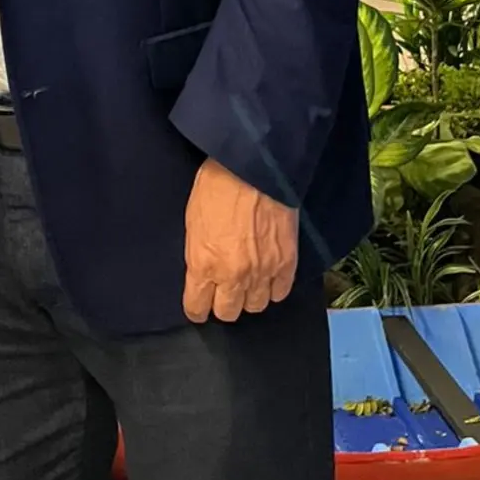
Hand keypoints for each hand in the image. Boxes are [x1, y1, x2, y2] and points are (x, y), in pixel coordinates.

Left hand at [183, 158, 298, 323]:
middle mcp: (233, 276)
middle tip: (222, 290)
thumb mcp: (192, 220)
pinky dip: (273, 288)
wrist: (253, 167)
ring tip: (247, 281)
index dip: (196, 307)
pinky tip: (267, 276)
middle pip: (228, 313)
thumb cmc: (216, 185)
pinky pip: (280, 293)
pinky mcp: (286, 263)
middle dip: (223, 303)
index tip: (198, 304)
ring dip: (249, 296)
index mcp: (204, 264)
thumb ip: (198, 254)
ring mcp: (262, 272)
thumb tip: (201, 272)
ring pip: (255, 306)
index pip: (197, 307)